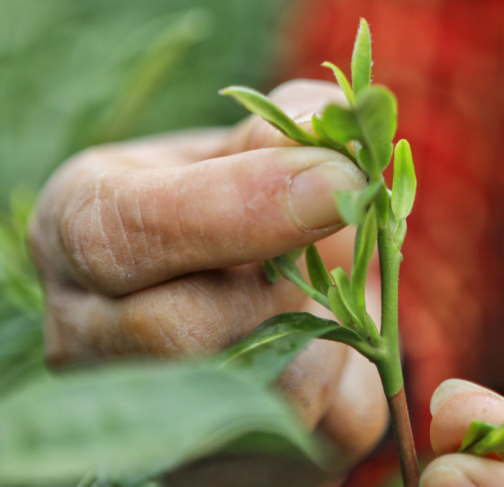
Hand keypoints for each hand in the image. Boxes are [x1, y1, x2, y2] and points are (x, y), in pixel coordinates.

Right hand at [28, 79, 387, 483]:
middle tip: (329, 244)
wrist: (255, 289)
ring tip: (320, 292)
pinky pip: (316, 434)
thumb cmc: (245, 206)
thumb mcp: (249, 147)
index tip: (341, 180)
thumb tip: (331, 145)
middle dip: (285, 281)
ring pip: (261, 394)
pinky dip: (350, 377)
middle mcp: (85, 337)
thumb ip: (287, 127)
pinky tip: (326, 342)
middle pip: (179, 333)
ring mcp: (143, 419)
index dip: (241, 206)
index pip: (124, 234)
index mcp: (78, 230)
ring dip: (328, 331)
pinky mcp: (218, 469)